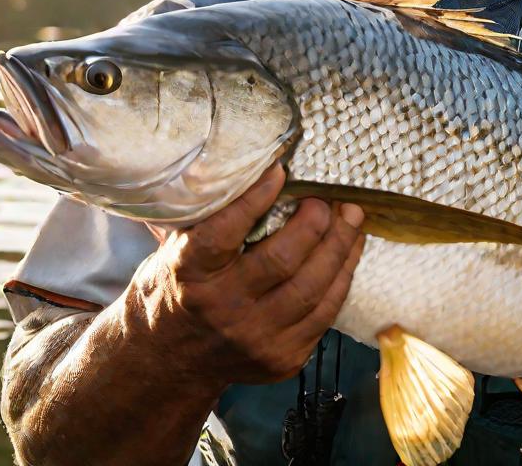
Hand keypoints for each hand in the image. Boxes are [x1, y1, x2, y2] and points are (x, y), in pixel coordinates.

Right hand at [133, 164, 365, 389]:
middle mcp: (222, 308)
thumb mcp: (177, 246)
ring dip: (341, 247)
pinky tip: (349, 251)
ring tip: (352, 218)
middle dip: (315, 223)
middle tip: (328, 200)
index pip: (223, 233)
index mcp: (189, 272)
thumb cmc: (181, 284)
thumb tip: (251, 163)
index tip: (280, 172)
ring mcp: (254, 338)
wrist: (169, 359)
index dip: (254, 200)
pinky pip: (325, 314)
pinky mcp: (281, 359)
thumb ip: (210, 212)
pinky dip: (342, 277)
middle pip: (282, 261)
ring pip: (313, 288)